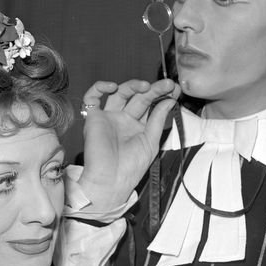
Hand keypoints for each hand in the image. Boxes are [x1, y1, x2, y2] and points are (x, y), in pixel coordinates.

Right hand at [75, 79, 179, 210]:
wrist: (110, 180)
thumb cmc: (131, 167)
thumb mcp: (151, 141)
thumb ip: (158, 119)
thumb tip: (170, 100)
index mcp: (139, 126)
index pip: (151, 105)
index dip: (162, 95)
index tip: (174, 89)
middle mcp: (124, 119)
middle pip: (138, 97)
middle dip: (153, 89)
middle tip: (167, 84)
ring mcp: (109, 117)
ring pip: (119, 93)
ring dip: (133, 85)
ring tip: (146, 86)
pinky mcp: (93, 118)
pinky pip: (91, 97)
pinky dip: (100, 87)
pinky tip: (113, 87)